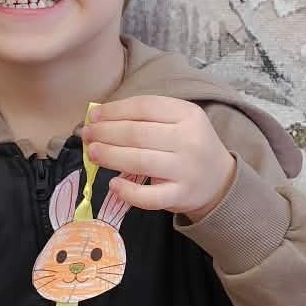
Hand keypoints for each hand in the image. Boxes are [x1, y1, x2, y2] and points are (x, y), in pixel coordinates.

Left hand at [85, 95, 236, 222]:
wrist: (219, 180)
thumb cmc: (189, 146)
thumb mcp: (180, 122)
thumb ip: (147, 118)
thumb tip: (101, 118)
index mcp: (188, 115)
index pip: (144, 107)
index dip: (114, 110)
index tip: (94, 115)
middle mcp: (189, 140)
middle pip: (137, 134)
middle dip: (106, 133)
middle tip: (86, 135)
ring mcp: (185, 170)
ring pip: (139, 161)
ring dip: (110, 156)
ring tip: (92, 153)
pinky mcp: (180, 195)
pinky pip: (149, 197)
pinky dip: (128, 192)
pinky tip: (113, 184)